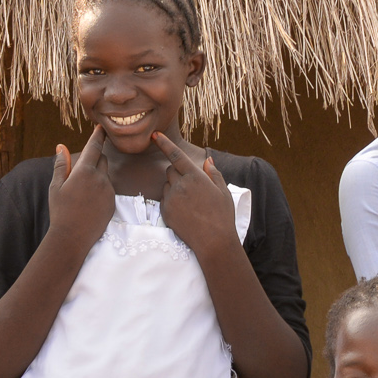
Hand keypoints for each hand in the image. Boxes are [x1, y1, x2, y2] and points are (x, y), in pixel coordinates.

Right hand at [48, 128, 116, 247]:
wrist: (72, 237)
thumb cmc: (60, 211)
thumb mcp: (55, 186)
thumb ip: (61, 165)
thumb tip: (61, 147)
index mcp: (84, 171)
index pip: (95, 146)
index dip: (98, 135)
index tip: (102, 128)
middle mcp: (100, 178)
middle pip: (102, 159)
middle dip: (94, 159)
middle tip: (81, 172)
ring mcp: (108, 191)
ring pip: (105, 176)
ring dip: (96, 177)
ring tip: (81, 195)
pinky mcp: (113, 202)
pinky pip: (108, 190)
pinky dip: (100, 191)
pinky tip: (88, 204)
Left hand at [152, 134, 238, 255]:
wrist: (213, 241)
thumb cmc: (222, 216)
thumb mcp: (223, 191)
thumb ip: (213, 173)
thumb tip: (207, 160)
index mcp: (195, 177)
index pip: (176, 155)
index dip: (164, 143)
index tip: (154, 135)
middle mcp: (180, 185)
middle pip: (169, 170)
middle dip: (177, 173)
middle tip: (190, 186)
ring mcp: (171, 199)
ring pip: (166, 186)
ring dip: (174, 188)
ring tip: (190, 203)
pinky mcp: (165, 212)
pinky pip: (164, 200)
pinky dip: (171, 201)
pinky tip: (185, 212)